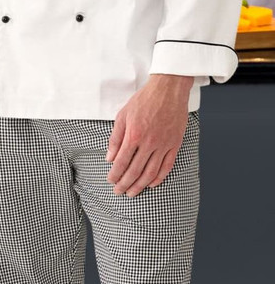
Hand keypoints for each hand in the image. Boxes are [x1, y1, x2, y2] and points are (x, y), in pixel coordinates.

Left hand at [106, 74, 193, 197]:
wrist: (167, 90)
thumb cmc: (143, 100)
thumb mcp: (123, 115)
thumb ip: (115, 138)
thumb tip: (110, 158)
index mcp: (134, 134)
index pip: (122, 161)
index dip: (115, 174)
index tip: (110, 181)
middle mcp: (149, 143)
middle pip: (135, 170)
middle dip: (125, 184)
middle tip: (119, 192)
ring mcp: (163, 145)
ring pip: (151, 172)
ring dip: (140, 185)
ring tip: (132, 193)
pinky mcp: (174, 144)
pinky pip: (167, 166)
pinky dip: (159, 178)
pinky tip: (151, 184)